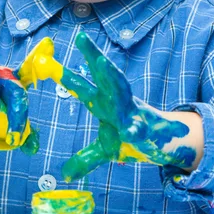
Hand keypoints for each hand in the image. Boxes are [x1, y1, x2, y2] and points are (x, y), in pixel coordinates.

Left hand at [38, 31, 198, 180]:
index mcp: (104, 104)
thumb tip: (65, 175)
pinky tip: (131, 132)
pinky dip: (134, 130)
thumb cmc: (129, 139)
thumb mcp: (105, 150)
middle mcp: (116, 102)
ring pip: (121, 89)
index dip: (68, 75)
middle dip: (93, 56)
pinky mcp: (143, 128)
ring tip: (102, 61)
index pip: (84, 86)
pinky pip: (137, 128)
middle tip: (81, 37)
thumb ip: (85, 159)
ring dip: (112, 75)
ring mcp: (131, 112)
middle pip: (103, 75)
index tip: (52, 62)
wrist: (161, 144)